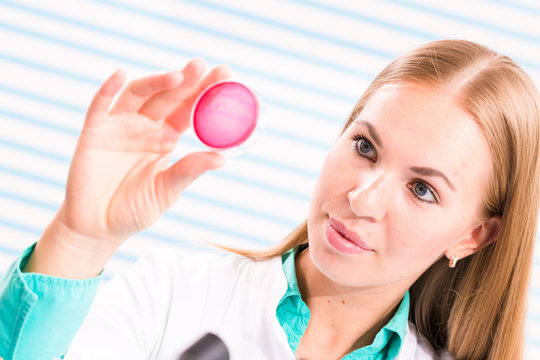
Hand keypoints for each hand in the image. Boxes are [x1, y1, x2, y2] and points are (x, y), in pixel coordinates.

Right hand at [26, 59, 230, 276]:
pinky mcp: (94, 132)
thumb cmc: (134, 210)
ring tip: (178, 75)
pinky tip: (121, 74)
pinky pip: (100, 106)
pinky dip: (108, 89)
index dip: (204, 93)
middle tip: (204, 65)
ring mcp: (119, 127)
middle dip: (186, 80)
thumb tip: (222, 157)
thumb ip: (189, 170)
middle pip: (167, 97)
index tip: (225, 76)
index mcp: (165, 139)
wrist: (98, 228)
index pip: (188, 110)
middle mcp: (144, 127)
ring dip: (156, 82)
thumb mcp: (167, 190)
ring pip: (138, 95)